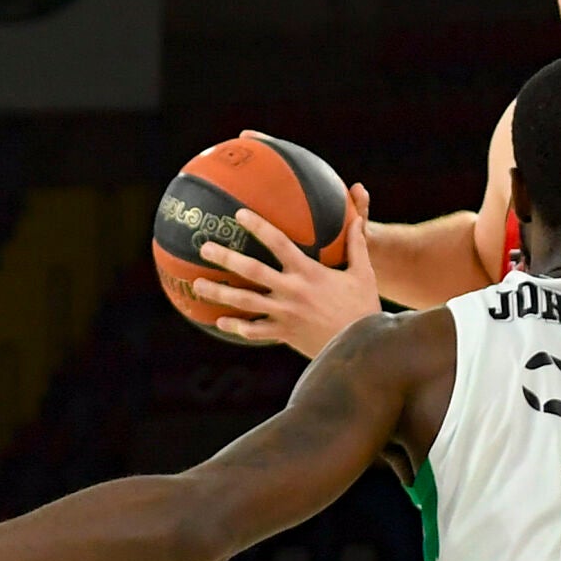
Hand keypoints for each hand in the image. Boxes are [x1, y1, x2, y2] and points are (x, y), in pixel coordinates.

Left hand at [193, 183, 379, 357]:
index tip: (238, 214)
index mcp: (308, 272)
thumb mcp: (363, 273)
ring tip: (197, 285)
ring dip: (219, 292)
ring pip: (244, 302)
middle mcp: (291, 291)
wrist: (361, 346)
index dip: (258, 226)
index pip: (278, 243)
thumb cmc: (363, 307)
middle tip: (205, 248)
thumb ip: (357, 244)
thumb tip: (357, 218)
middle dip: (226, 258)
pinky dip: (236, 326)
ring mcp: (284, 313)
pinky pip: (254, 330)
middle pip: (251, 271)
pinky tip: (220, 321)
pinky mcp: (283, 333)